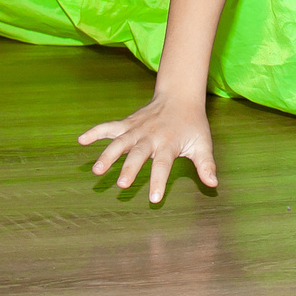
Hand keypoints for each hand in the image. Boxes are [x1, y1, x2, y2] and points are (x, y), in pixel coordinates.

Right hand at [79, 89, 216, 202]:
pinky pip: (109, 127)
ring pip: (120, 141)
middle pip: (138, 153)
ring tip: (97, 170)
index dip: (158, 181)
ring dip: (108, 154)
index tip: (154, 199)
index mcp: (168, 143)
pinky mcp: (127, 123)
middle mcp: (150, 136)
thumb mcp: (202, 143)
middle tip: (122, 185)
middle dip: (130, 168)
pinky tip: (81, 140)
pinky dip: (95, 132)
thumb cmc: (192, 125)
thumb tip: (213, 184)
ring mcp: (136, 129)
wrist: (180, 97)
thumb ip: (206, 165)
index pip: (163, 165)